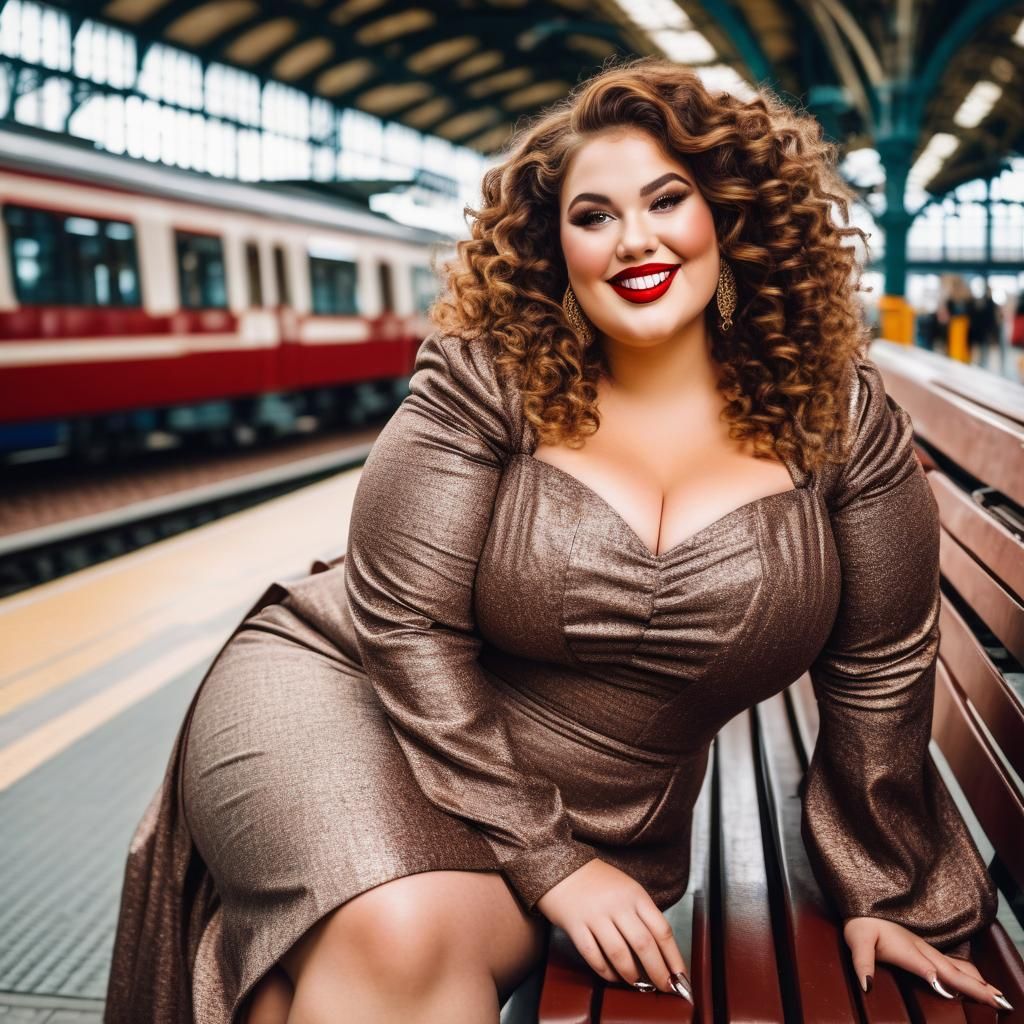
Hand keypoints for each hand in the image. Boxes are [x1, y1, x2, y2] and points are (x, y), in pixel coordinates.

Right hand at [535, 858, 692, 1001]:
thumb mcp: (626, 887)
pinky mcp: (575, 925)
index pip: (662, 929)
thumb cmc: (597, 880)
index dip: (674, 957)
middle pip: (644, 944)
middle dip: (658, 972)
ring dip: (632, 975)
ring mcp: (595, 915)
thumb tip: (661, 951)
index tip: (681, 976)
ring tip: (639, 984)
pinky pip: (594, 956)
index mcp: (635, 894)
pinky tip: (613, 976)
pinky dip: (606, 971)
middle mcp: (617, 904)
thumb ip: (642, 913)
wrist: (559, 865)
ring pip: (620, 954)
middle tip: (665, 987)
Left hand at [843, 917, 1013, 1011]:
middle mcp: (921, 949)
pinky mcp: (927, 949)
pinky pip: (953, 963)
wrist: (865, 904)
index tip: (952, 991)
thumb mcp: (856, 941)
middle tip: (996, 1001)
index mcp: (905, 949)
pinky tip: (980, 982)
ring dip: (977, 981)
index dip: (938, 979)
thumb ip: (862, 962)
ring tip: (997, 995)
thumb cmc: (861, 925)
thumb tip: (867, 986)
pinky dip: (970, 974)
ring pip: (956, 966)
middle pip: (951, 970)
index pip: (926, 967)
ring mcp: (926, 948)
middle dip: (974, 986)